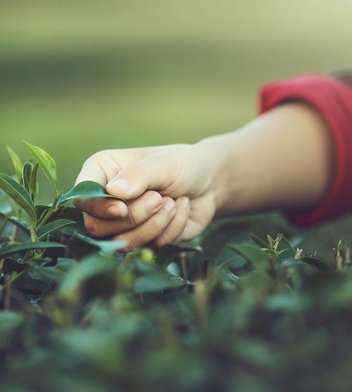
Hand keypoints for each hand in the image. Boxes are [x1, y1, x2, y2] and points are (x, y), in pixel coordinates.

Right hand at [74, 144, 218, 250]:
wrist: (209, 183)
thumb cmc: (182, 164)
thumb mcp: (163, 163)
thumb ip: (139, 175)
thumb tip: (113, 192)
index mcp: (103, 172)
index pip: (82, 198)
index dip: (98, 208)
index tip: (122, 208)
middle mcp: (108, 200)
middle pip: (98, 227)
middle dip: (134, 217)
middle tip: (159, 199)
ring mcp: (125, 223)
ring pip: (123, 243)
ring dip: (154, 225)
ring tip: (172, 203)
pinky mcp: (145, 240)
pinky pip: (151, 247)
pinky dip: (171, 229)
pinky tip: (181, 208)